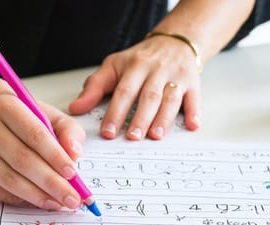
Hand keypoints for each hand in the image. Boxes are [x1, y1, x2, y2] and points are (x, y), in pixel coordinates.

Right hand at [0, 92, 85, 209]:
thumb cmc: (19, 115)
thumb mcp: (47, 112)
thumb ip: (68, 130)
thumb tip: (74, 154)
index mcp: (7, 107)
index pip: (34, 134)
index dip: (55, 156)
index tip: (72, 174)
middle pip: (21, 160)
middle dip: (50, 183)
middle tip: (71, 198)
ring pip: (8, 178)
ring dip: (36, 195)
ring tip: (57, 203)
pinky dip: (18, 199)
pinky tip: (36, 201)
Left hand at [68, 36, 201, 140]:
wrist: (174, 42)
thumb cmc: (141, 59)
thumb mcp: (114, 66)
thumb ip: (95, 87)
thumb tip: (75, 108)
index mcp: (135, 66)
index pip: (124, 91)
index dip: (116, 112)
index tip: (108, 132)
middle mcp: (156, 70)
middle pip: (148, 96)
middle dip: (140, 118)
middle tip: (132, 137)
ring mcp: (176, 77)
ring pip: (170, 99)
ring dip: (163, 118)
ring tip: (155, 136)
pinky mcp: (193, 83)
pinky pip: (194, 98)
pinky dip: (194, 112)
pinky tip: (192, 125)